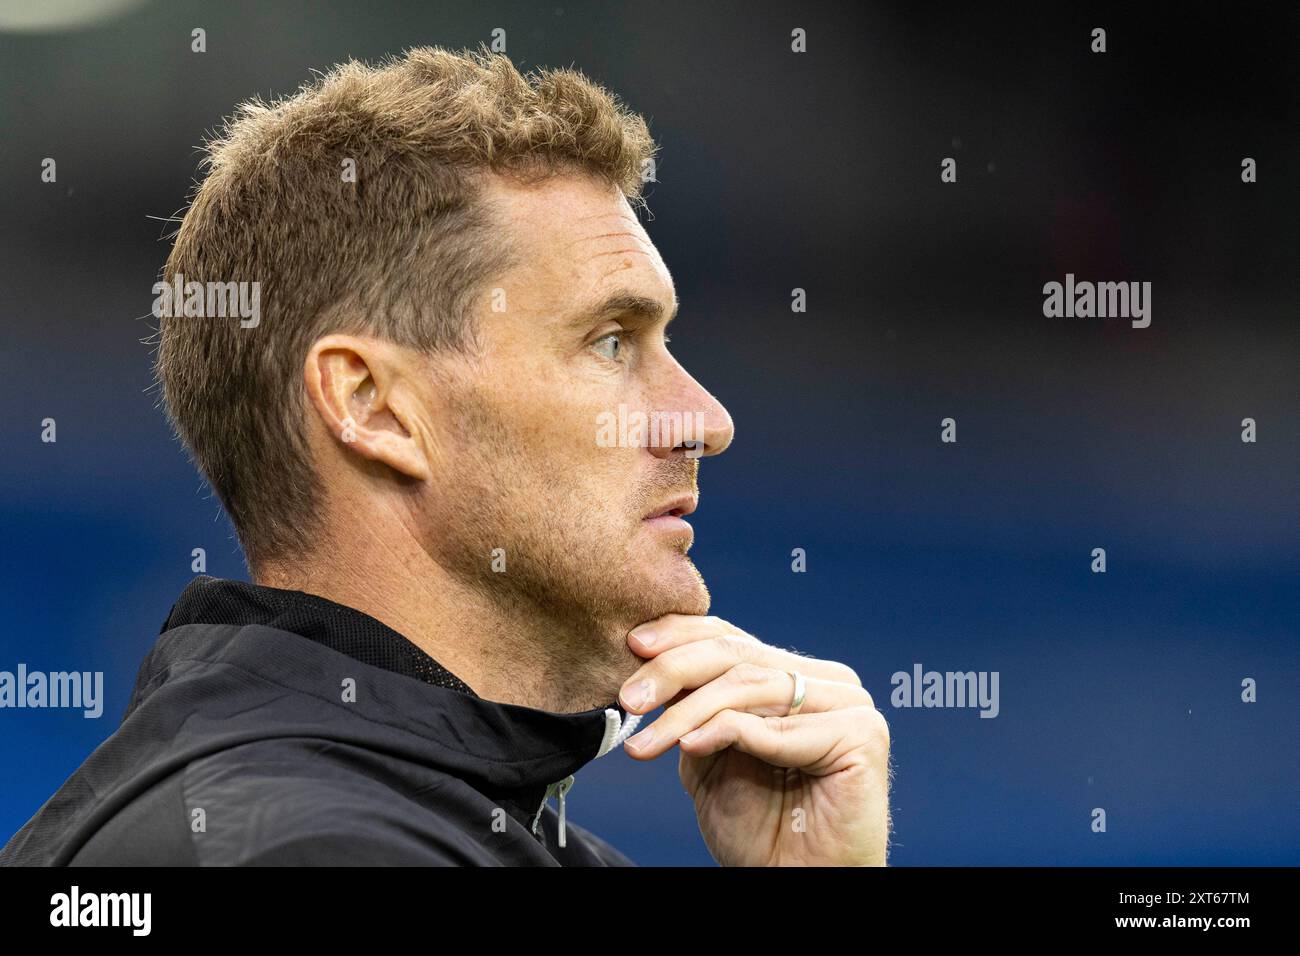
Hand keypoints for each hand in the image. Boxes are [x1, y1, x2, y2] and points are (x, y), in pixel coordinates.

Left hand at [618, 614, 890, 865]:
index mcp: (797, 676)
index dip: (680, 635)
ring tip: (646, 741)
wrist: (796, 884)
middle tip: (629, 698)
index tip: (632, 645)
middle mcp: (827, 683)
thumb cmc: (760, 829)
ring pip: (748, 687)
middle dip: (673, 672)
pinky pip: (776, 727)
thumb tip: (649, 665)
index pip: (732, 639)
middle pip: (738, 655)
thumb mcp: (709, 754)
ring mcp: (849, 704)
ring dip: (686, 713)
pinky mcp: (861, 735)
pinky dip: (725, 732)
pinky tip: (689, 745)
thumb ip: (693, 709)